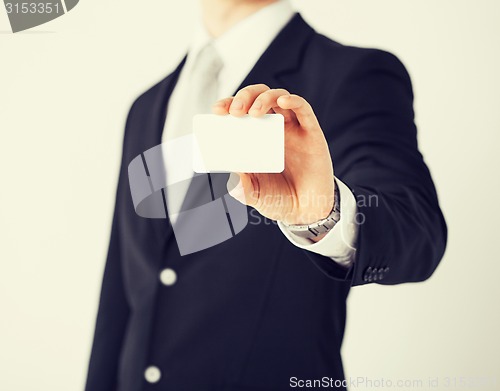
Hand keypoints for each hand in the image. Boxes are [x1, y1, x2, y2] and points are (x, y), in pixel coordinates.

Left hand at [212, 84, 334, 224]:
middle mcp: (272, 128)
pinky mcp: (311, 132)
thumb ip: (240, 188)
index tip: (217, 111)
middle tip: (235, 111)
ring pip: (278, 97)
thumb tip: (229, 175)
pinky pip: (304, 109)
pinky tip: (283, 101)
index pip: (240, 111)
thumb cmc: (278, 199)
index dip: (228, 104)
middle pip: (257, 97)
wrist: (307, 212)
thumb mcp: (253, 195)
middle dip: (244, 97)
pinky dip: (294, 100)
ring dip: (264, 98)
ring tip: (254, 112)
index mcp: (255, 138)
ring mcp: (292, 128)